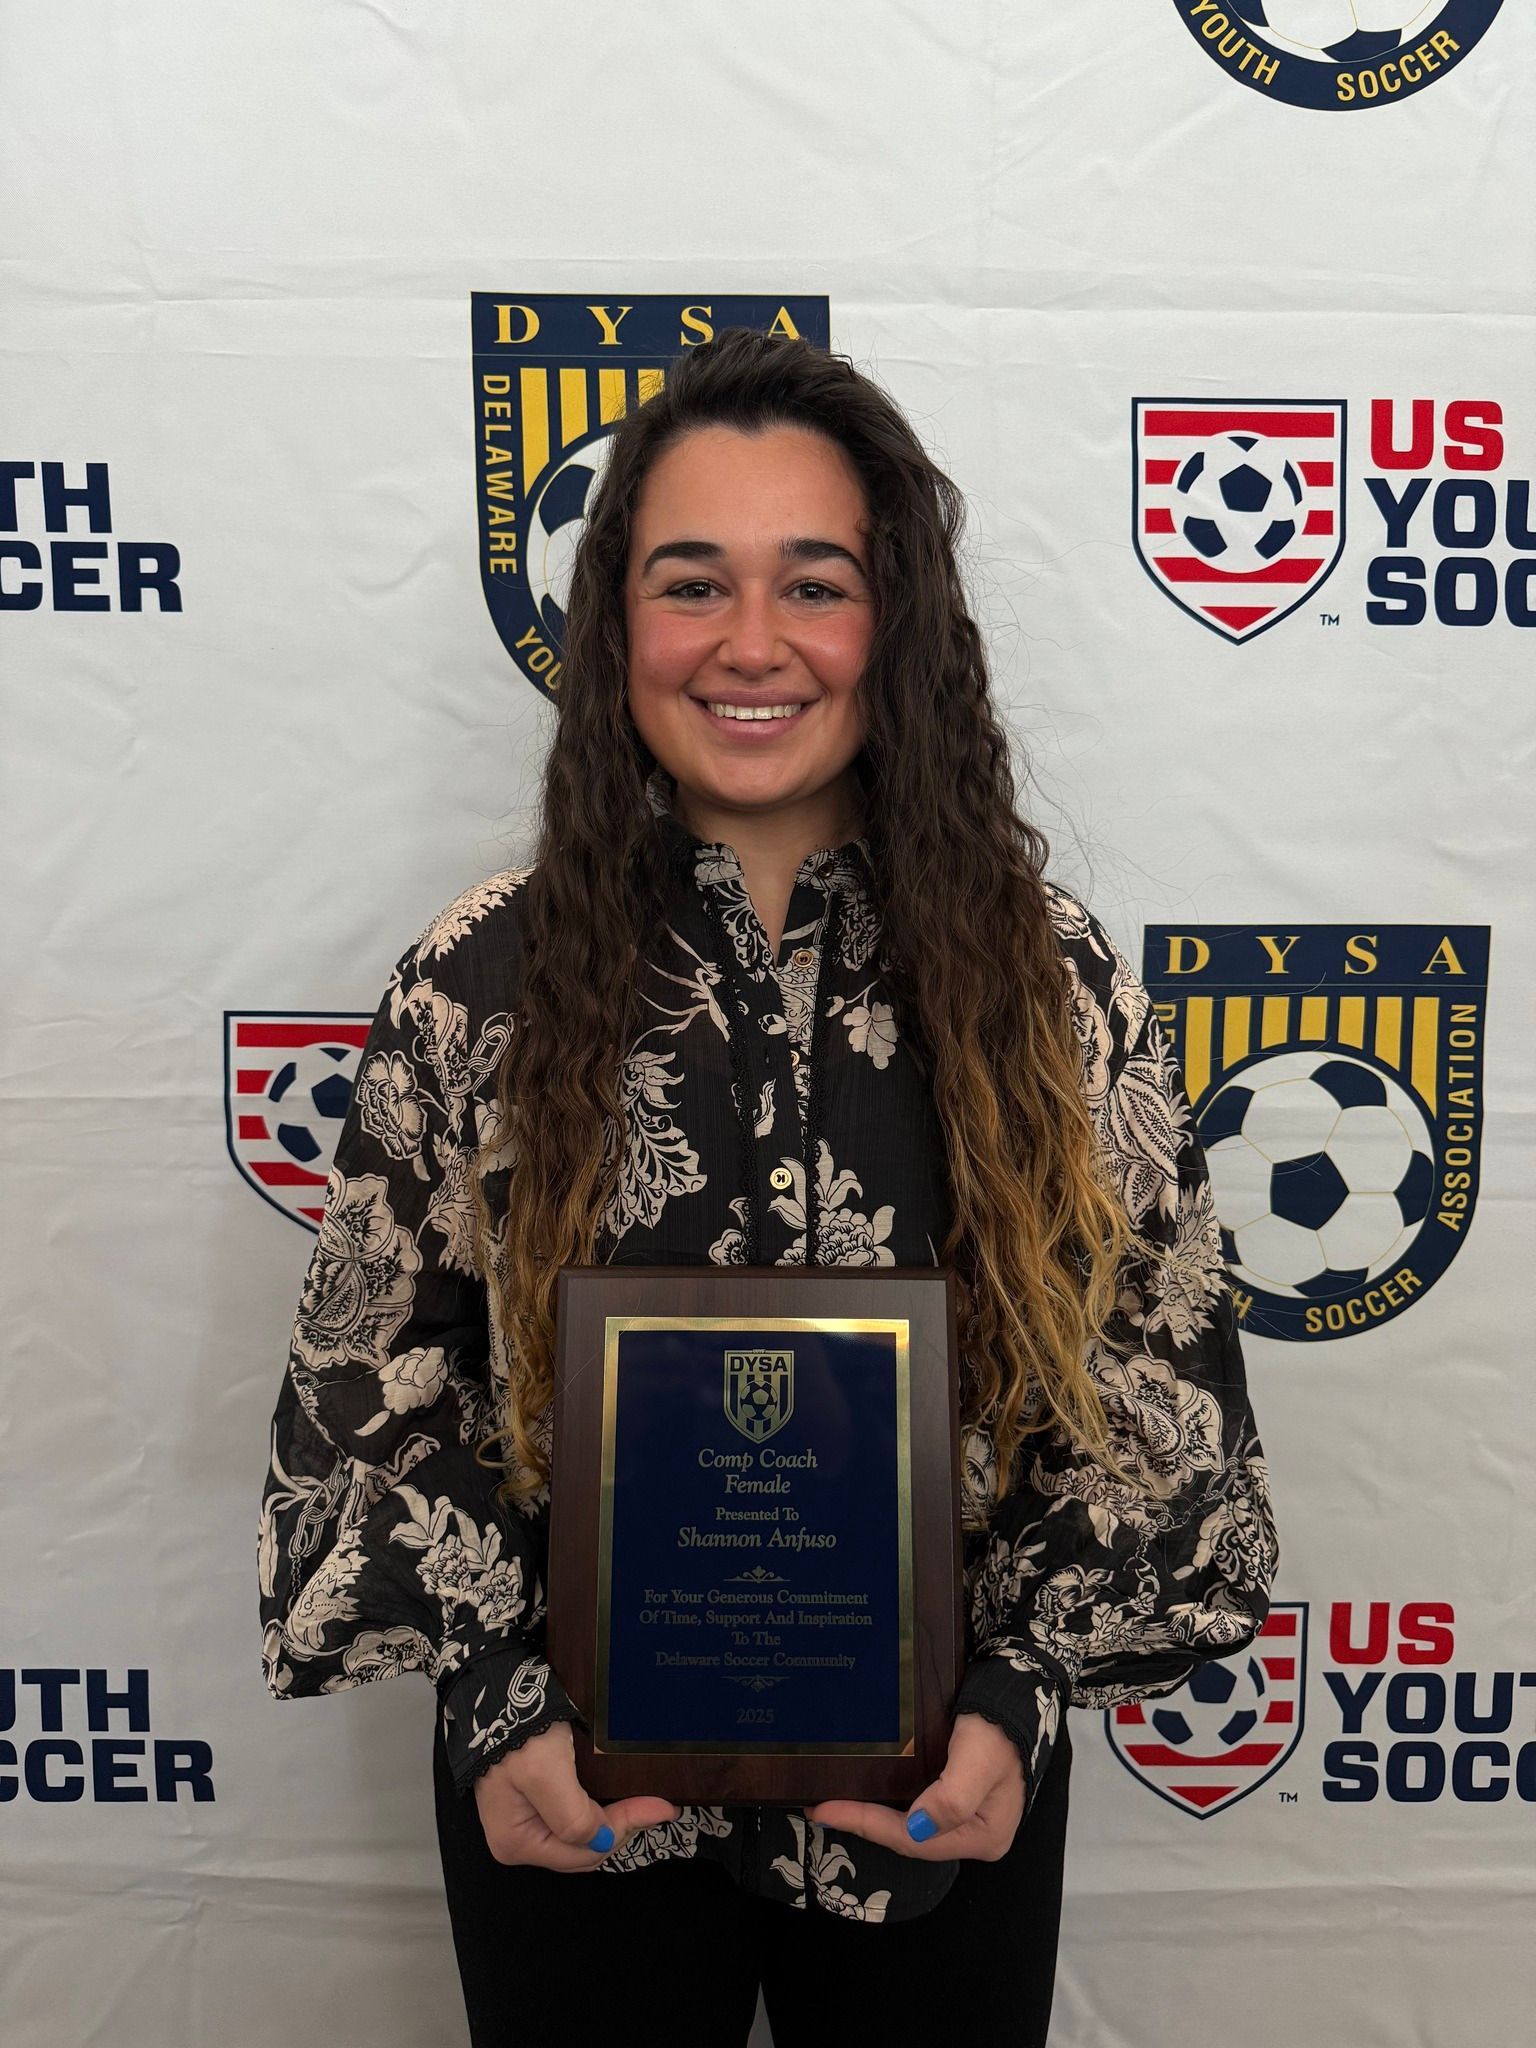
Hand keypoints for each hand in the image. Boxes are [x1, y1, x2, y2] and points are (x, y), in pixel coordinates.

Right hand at [473, 1719, 680, 1869]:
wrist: (498, 1689)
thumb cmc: (519, 1731)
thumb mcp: (545, 1775)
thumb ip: (573, 1818)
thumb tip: (603, 1841)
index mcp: (516, 1843)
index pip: (584, 1852)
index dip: (625, 1829)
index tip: (662, 1807)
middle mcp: (518, 1839)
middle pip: (582, 1848)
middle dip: (620, 1828)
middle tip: (658, 1806)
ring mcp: (524, 1818)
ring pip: (579, 1833)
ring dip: (612, 1821)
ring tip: (644, 1806)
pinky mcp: (532, 1797)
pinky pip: (571, 1816)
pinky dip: (598, 1810)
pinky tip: (617, 1799)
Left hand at [803, 1712, 1025, 1861]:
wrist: (1018, 1692)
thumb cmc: (999, 1725)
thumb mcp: (977, 1758)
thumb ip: (952, 1798)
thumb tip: (915, 1827)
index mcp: (983, 1837)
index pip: (914, 1840)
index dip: (867, 1826)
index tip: (825, 1810)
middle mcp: (974, 1834)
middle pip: (909, 1838)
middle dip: (865, 1824)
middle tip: (820, 1808)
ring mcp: (967, 1817)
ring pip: (910, 1826)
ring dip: (872, 1816)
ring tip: (833, 1803)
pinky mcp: (957, 1797)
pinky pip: (915, 1808)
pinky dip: (887, 1803)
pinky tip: (865, 1793)